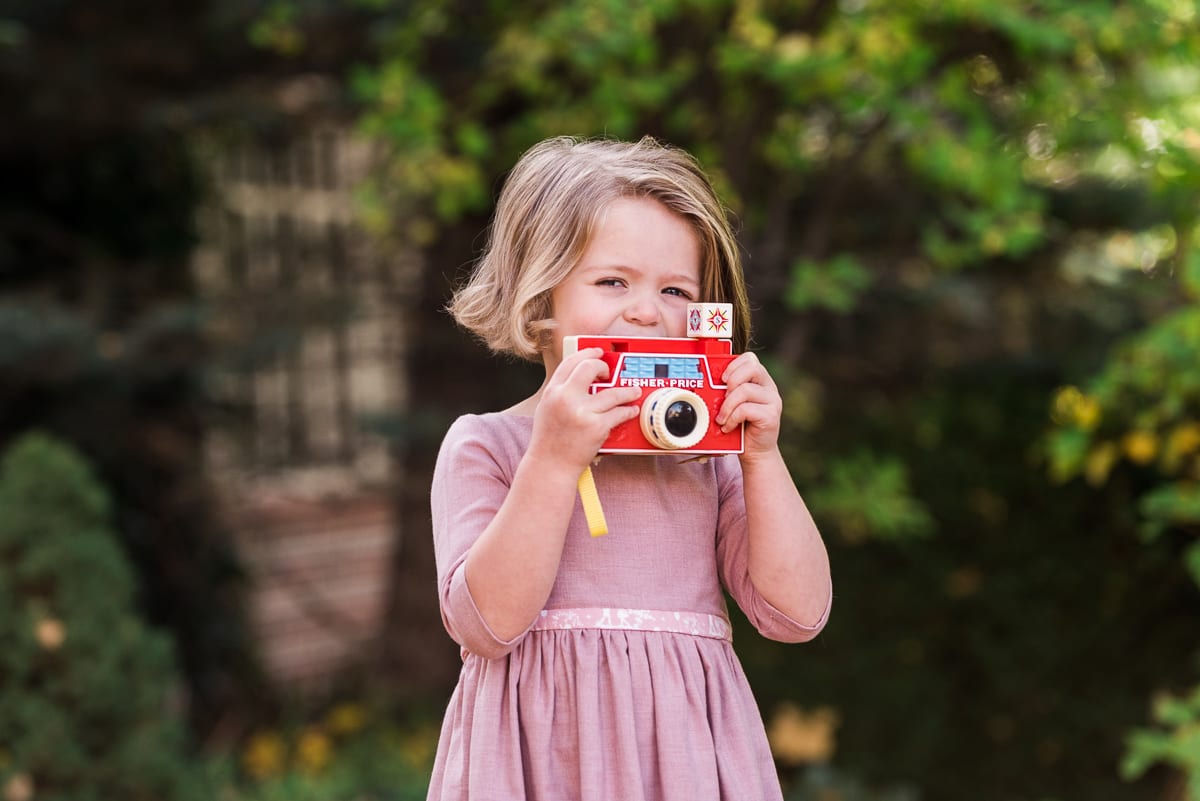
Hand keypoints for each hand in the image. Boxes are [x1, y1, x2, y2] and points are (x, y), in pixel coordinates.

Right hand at [529, 347, 640, 471]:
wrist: (550, 465)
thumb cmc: (549, 440)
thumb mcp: (547, 408)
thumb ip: (561, 391)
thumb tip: (580, 377)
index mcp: (552, 392)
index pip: (571, 362)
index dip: (587, 353)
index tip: (597, 353)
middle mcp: (566, 399)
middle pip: (590, 367)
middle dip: (604, 366)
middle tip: (610, 372)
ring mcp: (582, 412)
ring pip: (613, 392)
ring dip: (627, 391)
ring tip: (633, 392)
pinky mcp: (596, 427)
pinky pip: (619, 413)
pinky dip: (628, 411)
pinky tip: (631, 410)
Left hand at [716, 352, 782, 460]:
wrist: (755, 452)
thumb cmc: (741, 427)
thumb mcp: (732, 405)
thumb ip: (727, 392)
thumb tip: (706, 383)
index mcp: (760, 380)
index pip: (750, 359)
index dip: (734, 365)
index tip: (722, 379)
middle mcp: (769, 387)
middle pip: (752, 368)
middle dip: (732, 380)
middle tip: (722, 395)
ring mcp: (772, 401)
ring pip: (745, 390)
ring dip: (727, 405)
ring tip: (721, 418)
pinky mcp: (771, 415)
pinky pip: (746, 409)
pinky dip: (732, 418)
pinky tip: (728, 426)